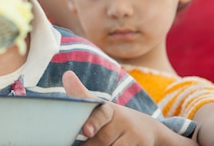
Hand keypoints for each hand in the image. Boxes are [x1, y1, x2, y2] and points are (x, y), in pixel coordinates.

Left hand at [62, 71, 196, 145]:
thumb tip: (67, 74)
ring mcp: (134, 135)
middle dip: (91, 145)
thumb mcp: (100, 107)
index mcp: (109, 109)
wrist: (147, 128)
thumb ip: (82, 96)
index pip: (101, 114)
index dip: (94, 122)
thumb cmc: (113, 118)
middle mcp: (123, 121)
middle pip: (102, 138)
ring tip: (95, 145)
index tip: (86, 130)